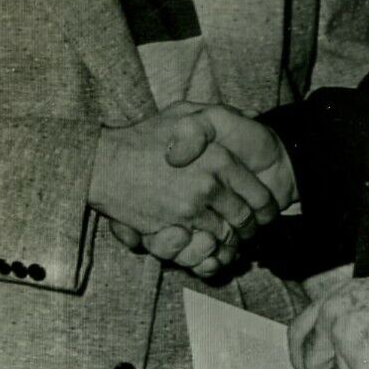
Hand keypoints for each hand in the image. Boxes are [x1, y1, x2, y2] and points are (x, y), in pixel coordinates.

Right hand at [89, 104, 280, 255]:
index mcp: (220, 159)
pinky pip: (202, 251)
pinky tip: (209, 249)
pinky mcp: (172, 229)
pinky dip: (210, 255)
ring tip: (229, 241)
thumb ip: (220, 114)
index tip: (264, 212)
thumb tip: (254, 115)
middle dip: (250, 229)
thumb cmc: (146, 135)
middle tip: (248, 231)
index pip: (257, 194)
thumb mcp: (185, 112)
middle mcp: (209, 185)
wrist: (103, 161)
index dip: (265, 207)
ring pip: (226, 237)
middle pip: (244, 220)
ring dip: (230, 243)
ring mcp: (191, 210)